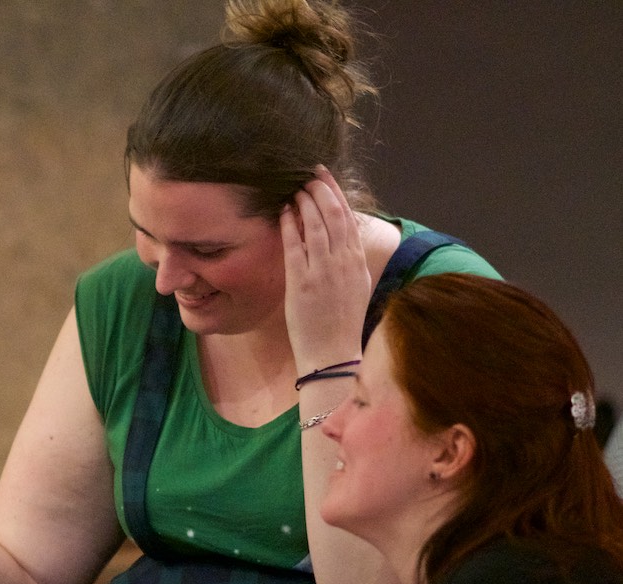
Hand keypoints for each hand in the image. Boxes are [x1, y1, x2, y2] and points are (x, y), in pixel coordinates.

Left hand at [280, 165, 370, 370]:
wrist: (333, 353)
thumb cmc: (340, 322)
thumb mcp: (354, 285)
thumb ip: (348, 259)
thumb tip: (341, 236)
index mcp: (357, 261)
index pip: (348, 218)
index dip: (335, 194)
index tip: (325, 177)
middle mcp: (343, 262)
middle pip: (334, 215)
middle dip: (321, 190)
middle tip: (307, 173)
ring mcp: (323, 272)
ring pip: (317, 226)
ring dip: (305, 202)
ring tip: (295, 186)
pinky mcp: (303, 284)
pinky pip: (296, 247)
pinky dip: (290, 227)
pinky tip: (284, 212)